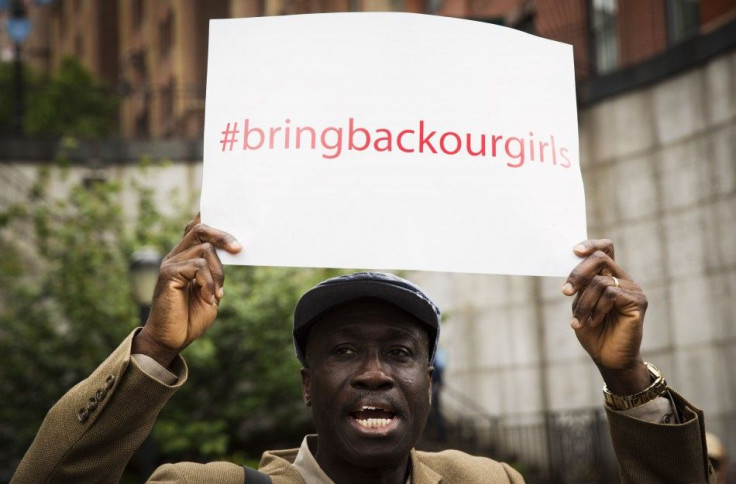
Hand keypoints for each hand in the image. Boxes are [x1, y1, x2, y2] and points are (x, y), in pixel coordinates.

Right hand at [132, 213, 241, 366]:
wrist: (171, 339)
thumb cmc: (192, 317)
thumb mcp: (212, 291)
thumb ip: (217, 271)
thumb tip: (234, 250)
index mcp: (186, 257)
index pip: (196, 227)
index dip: (210, 216)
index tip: (230, 212)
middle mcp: (176, 256)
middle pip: (200, 229)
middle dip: (223, 236)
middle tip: (240, 249)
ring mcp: (170, 264)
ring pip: (204, 250)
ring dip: (218, 273)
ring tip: (217, 294)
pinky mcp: (168, 274)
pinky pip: (197, 266)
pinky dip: (209, 283)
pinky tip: (209, 298)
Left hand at [562, 239, 650, 394]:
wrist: (608, 358)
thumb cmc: (593, 331)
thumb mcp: (580, 304)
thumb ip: (580, 285)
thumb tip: (572, 262)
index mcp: (609, 276)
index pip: (605, 248)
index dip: (591, 244)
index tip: (574, 251)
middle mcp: (623, 279)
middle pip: (600, 258)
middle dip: (578, 273)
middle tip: (565, 292)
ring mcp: (633, 289)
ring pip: (600, 281)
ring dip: (584, 303)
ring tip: (579, 321)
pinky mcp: (638, 302)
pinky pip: (611, 294)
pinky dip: (596, 309)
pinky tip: (594, 322)